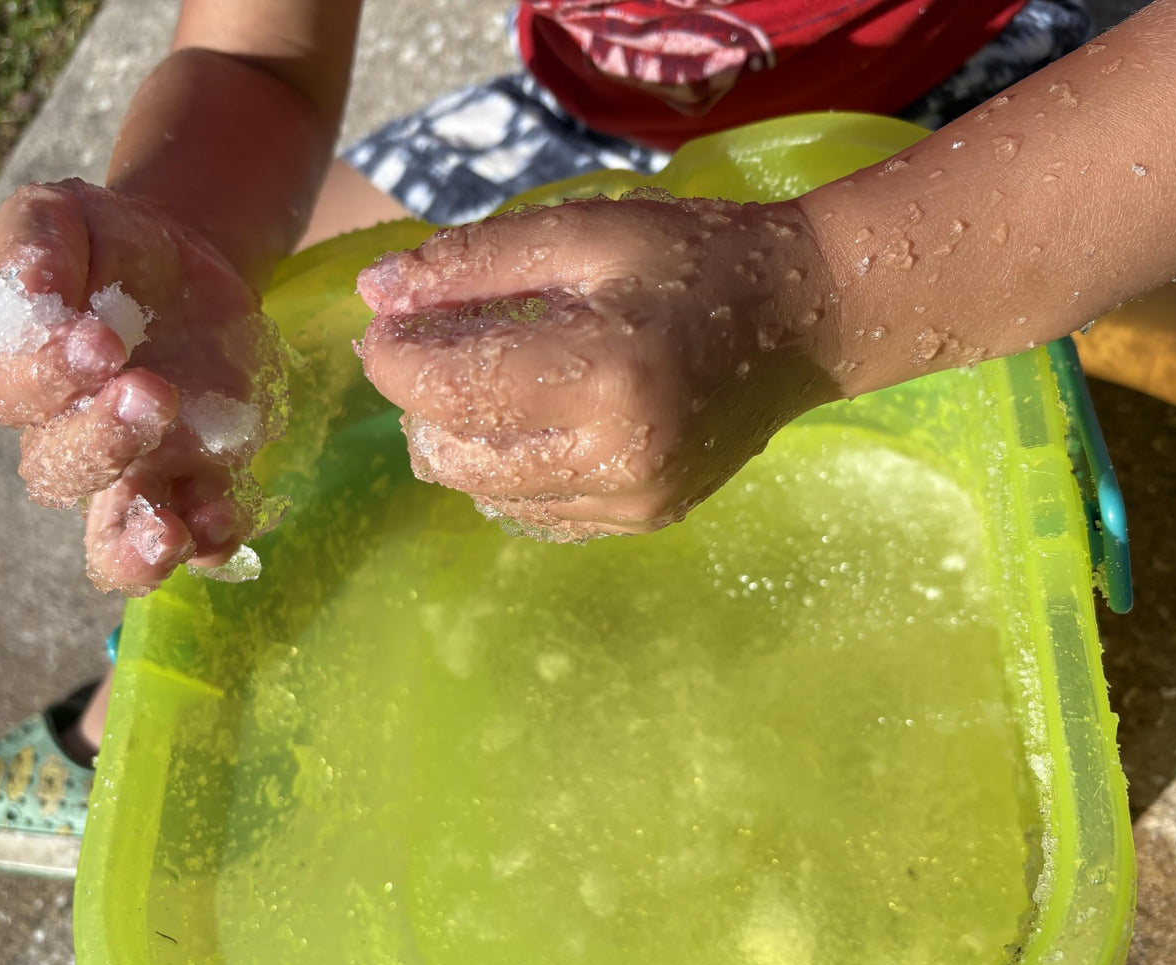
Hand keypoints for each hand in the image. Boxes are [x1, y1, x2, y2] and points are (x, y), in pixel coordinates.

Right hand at [0, 179, 288, 593]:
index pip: (14, 390)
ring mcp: (144, 464)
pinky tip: (222, 521)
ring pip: (115, 533)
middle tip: (151, 392)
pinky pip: (201, 533)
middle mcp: (73, 432)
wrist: (191, 265)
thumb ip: (38, 238)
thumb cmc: (110, 244)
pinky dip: (211, 540)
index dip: (49, 372)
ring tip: (167, 532)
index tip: (99, 337)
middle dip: (101, 441)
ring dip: (136, 542)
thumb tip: (35, 281)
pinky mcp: (207, 474)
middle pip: (59, 470)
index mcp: (25, 369)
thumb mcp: (69, 216)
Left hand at [356, 192, 840, 539]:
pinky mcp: (643, 521)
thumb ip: (472, 262)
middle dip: (421, 402)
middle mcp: (619, 459)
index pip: (448, 391)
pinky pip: (533, 511)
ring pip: (485, 492)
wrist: (802, 321)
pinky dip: (509, 469)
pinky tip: (536, 422)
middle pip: (453, 455)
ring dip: (461, 439)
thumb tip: (373, 294)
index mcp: (605, 375)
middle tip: (440, 348)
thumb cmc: (693, 259)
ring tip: (490, 383)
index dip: (394, 357)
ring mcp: (633, 503)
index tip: (390, 324)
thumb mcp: (583, 232)